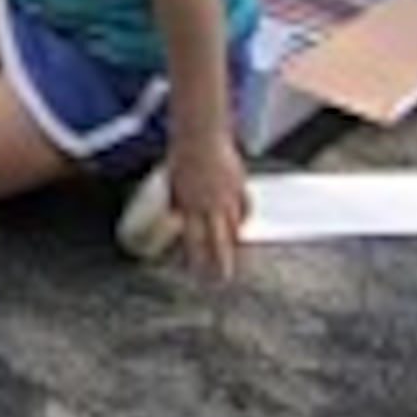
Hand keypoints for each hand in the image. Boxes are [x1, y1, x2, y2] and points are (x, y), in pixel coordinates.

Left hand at [168, 133, 249, 283]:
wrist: (200, 135)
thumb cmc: (181, 156)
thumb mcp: (172, 184)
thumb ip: (177, 203)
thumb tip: (178, 217)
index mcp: (189, 205)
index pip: (194, 240)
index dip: (196, 259)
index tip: (197, 274)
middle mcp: (209, 204)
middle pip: (218, 241)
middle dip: (221, 263)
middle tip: (223, 281)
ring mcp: (227, 196)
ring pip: (233, 227)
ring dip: (234, 245)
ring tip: (236, 260)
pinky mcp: (239, 185)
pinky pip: (244, 208)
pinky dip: (243, 219)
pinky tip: (242, 228)